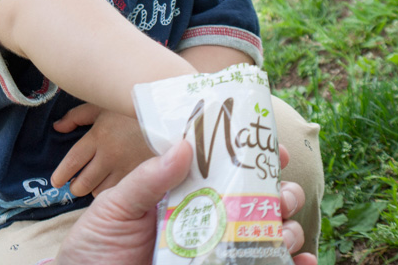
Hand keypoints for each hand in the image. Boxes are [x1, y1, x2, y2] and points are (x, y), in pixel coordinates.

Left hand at [51, 104, 153, 196]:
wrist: (170, 111)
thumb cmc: (132, 105)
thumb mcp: (103, 105)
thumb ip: (78, 116)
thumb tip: (58, 127)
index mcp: (98, 136)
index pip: (73, 162)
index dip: (61, 174)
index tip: (56, 181)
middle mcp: (109, 155)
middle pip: (83, 182)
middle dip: (77, 186)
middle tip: (77, 184)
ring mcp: (127, 167)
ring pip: (101, 192)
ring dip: (96, 190)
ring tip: (97, 184)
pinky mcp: (143, 175)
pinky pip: (122, 193)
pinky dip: (115, 192)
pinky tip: (117, 186)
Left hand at [55, 141, 317, 264]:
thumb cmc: (95, 246)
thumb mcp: (115, 206)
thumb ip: (147, 178)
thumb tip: (185, 145)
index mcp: (183, 194)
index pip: (225, 170)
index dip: (255, 159)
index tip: (277, 152)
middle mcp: (205, 221)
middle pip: (256, 203)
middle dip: (281, 195)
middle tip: (281, 196)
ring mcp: (213, 252)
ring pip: (266, 236)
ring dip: (288, 229)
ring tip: (284, 231)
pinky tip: (302, 264)